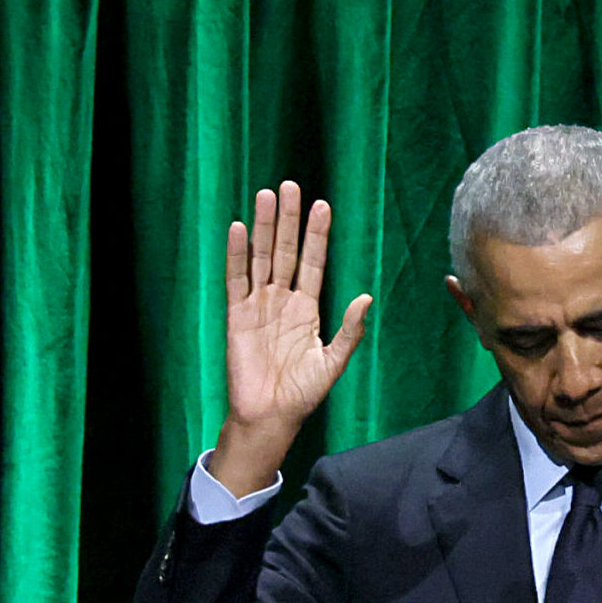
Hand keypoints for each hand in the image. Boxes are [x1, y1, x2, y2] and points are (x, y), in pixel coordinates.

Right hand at [213, 181, 372, 496]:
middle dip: (289, 220)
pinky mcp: (236, 315)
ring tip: (267, 196)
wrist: (270, 415)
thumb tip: (365, 297)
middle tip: (291, 186)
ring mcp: (258, 305)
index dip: (316, 235)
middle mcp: (282, 300)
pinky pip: (236, 279)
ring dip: (265, 228)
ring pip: (261, 257)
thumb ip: (348, 331)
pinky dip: (237, 255)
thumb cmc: (302, 393)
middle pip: (285, 251)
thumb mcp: (332, 362)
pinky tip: (241, 229)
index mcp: (307, 308)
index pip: (313, 262)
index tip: (322, 206)